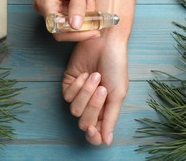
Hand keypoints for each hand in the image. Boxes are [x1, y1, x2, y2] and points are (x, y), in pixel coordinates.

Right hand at [33, 0, 99, 40]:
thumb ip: (78, 8)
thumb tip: (76, 27)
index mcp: (45, 3)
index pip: (59, 30)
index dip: (77, 34)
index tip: (95, 31)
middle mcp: (43, 7)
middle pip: (64, 29)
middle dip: (83, 23)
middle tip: (97, 14)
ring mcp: (49, 6)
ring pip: (70, 22)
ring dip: (84, 14)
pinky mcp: (56, 5)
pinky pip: (70, 15)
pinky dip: (82, 9)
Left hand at [62, 30, 128, 144]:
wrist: (106, 43)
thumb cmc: (116, 66)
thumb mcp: (118, 93)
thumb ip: (111, 118)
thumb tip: (107, 141)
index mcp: (105, 110)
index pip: (95, 134)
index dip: (92, 137)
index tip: (93, 130)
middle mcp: (91, 105)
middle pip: (84, 122)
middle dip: (93, 105)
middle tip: (103, 88)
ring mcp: (79, 94)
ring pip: (74, 109)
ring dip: (86, 93)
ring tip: (96, 76)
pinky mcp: (69, 83)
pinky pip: (67, 95)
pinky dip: (77, 85)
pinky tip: (85, 74)